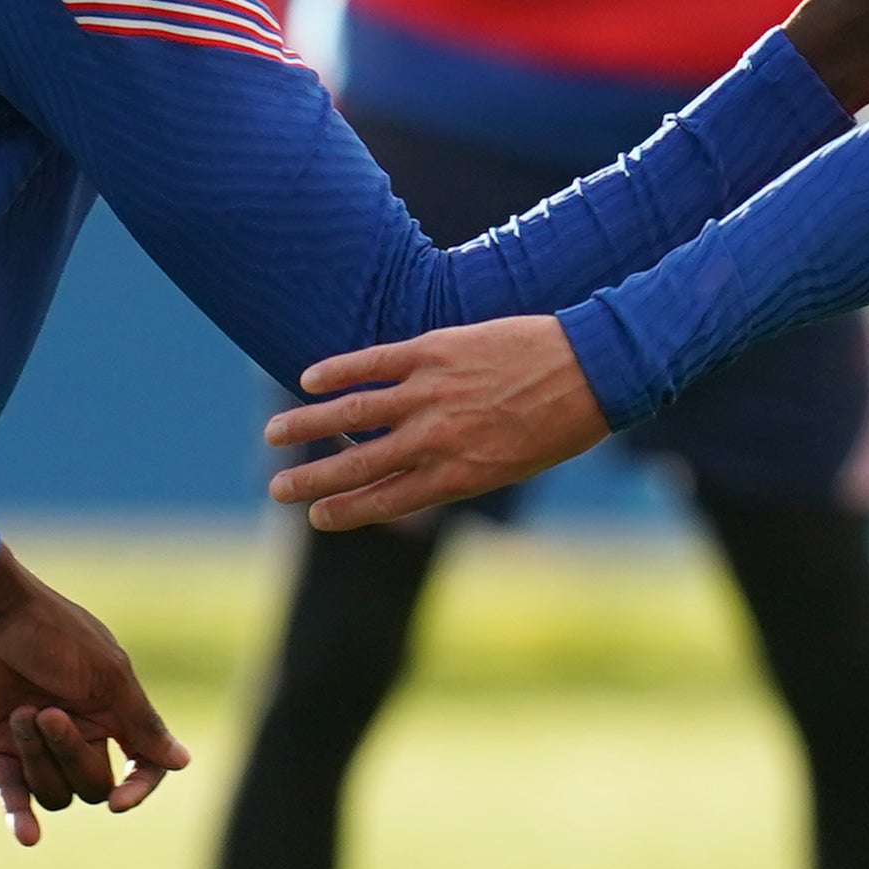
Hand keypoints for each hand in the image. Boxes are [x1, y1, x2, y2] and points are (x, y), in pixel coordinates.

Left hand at [0, 548, 193, 843]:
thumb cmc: (50, 630)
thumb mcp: (106, 675)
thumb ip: (141, 723)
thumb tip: (182, 762)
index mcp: (111, 712)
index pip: (140, 766)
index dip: (137, 788)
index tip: (119, 802)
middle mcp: (78, 731)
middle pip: (92, 784)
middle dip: (71, 755)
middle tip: (46, 712)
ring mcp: (35, 742)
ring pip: (54, 791)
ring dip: (37, 759)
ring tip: (20, 713)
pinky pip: (12, 793)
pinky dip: (19, 816)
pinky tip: (27, 838)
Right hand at [263, 315, 612, 530]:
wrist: (594, 369)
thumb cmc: (561, 423)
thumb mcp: (512, 465)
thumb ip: (462, 469)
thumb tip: (421, 474)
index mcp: (459, 474)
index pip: (387, 499)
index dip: (348, 510)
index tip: (317, 517)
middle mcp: (437, 439)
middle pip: (359, 465)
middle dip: (313, 481)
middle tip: (277, 490)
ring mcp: (433, 393)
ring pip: (353, 414)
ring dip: (307, 425)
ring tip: (274, 435)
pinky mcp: (435, 351)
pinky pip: (374, 363)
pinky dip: (338, 372)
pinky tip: (309, 380)